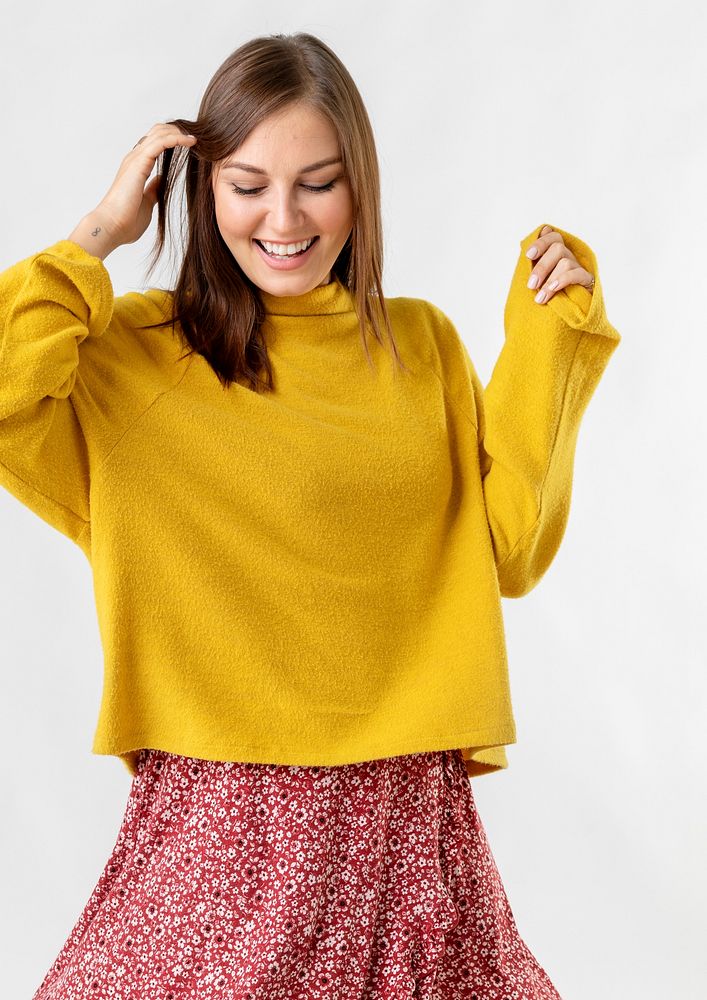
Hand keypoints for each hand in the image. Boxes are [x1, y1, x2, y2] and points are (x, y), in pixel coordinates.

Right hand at [87, 122, 196, 248]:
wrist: (112, 226)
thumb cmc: (126, 220)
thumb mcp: (147, 202)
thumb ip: (153, 190)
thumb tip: (161, 180)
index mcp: (137, 167)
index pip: (155, 143)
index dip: (172, 139)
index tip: (191, 145)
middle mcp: (135, 159)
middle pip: (157, 133)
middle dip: (177, 131)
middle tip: (196, 138)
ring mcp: (135, 159)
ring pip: (159, 133)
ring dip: (179, 133)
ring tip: (196, 138)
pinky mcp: (139, 163)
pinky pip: (160, 142)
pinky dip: (176, 139)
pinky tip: (190, 142)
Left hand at [524, 224, 594, 304]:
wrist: (566, 316)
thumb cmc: (547, 295)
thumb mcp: (537, 279)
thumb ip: (532, 265)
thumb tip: (523, 249)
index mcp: (556, 254)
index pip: (552, 237)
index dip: (541, 242)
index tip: (529, 255)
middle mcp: (568, 257)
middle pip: (558, 248)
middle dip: (541, 267)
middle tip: (531, 285)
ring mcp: (578, 267)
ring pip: (565, 262)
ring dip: (550, 281)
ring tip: (540, 298)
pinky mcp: (587, 280)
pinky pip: (577, 274)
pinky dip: (563, 280)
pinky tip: (554, 289)